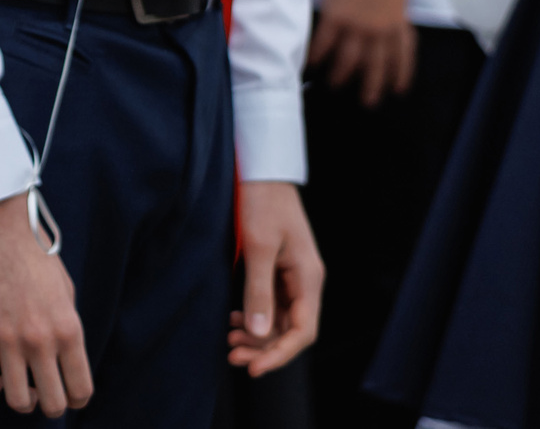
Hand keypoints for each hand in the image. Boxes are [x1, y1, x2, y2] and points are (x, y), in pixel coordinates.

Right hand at [0, 192, 90, 415]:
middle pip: (52, 404)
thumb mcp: (65, 291)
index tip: (67, 394)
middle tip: (41, 391)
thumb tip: (65, 358)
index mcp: (69, 330)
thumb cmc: (32, 252)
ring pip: (17, 401)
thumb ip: (67, 328)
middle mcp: (40, 341)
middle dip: (49, 404)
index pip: (81, 391)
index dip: (76, 400)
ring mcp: (6, 339)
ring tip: (17, 384)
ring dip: (20, 399)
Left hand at [229, 181, 322, 375]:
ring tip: (230, 340)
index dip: (280, 354)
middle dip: (264, 347)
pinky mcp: (278, 269)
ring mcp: (292, 276)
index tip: (254, 367)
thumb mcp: (258, 247)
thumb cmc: (263, 202)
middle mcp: (305, 281)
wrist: (262, 171)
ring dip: (258, 334)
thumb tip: (260, 332)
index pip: (303, 331)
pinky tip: (236, 319)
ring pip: (280, 319)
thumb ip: (259, 290)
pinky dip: (255, 316)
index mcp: (309, 278)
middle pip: (291, 329)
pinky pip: (271, 303)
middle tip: (233, 355)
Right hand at [310, 0, 414, 104]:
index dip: (400, 75)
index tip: (397, 89)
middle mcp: (380, 30)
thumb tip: (398, 21)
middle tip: (367, 101)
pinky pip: (326, 42)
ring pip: (350, 58)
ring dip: (341, 74)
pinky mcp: (336, 17)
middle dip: (372, 86)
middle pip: (376, 65)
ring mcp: (358, 25)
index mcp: (398, 23)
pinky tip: (311, 64)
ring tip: (334, 85)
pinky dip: (318, 54)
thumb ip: (398, 12)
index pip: (402, 56)